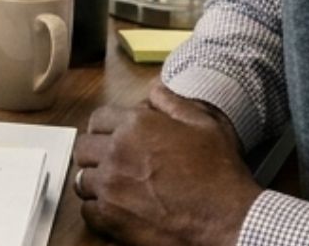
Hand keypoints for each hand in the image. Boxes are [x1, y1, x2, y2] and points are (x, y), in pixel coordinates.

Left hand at [71, 84, 261, 245]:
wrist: (227, 218)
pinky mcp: (111, 217)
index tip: (111, 137)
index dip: (105, 127)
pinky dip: (97, 211)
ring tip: (114, 187)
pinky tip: (115, 209)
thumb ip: (173, 103)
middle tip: (110, 163)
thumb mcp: (204, 125)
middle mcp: (116, 151)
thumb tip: (155, 89)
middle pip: (83, 148)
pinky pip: (87, 211)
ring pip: (81, 180)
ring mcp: (110, 185)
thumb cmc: (219, 173)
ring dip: (95, 182)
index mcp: (136, 125)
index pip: (98, 118)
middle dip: (94, 153)